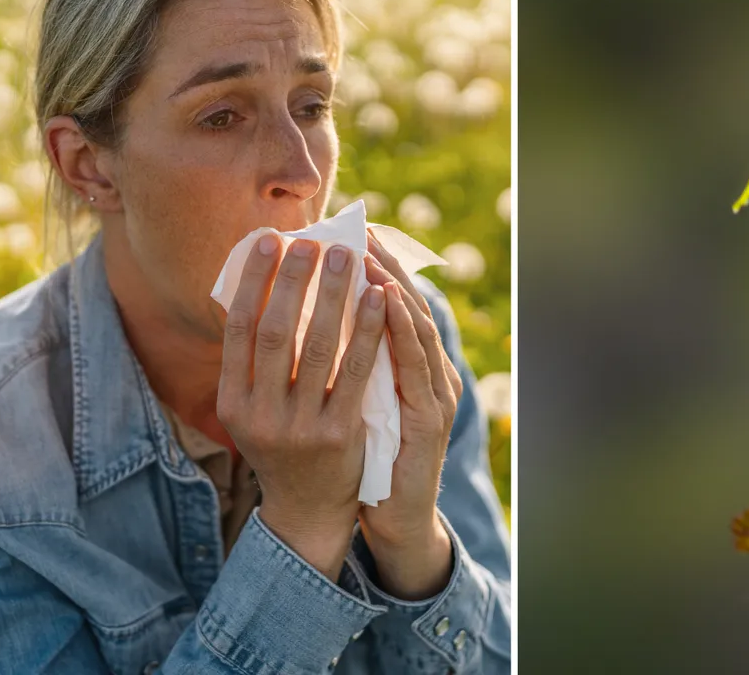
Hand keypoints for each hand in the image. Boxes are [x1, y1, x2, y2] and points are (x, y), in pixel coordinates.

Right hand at [218, 235, 387, 581]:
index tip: (268, 241)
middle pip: (275, 332)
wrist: (308, 508)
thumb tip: (249, 287)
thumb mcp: (252, 410)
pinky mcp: (340, 433)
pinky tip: (378, 299)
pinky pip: (357, 371)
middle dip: (293, 282)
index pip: (238, 329)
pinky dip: (369, 330)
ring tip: (347, 258)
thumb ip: (250, 362)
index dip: (252, 282)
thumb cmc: (282, 444)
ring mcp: (299, 426)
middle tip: (311, 241)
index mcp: (231, 402)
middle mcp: (259, 414)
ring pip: (319, 347)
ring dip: (333, 296)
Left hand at [355, 230, 462, 596]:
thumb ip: (352, 369)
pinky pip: (416, 364)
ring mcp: (437, 394)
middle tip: (361, 229)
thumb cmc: (373, 462)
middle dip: (387, 266)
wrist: (400, 519)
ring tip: (369, 252)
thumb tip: (311, 325)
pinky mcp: (433, 417)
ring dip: (393, 285)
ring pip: (417, 327)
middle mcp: (433, 374)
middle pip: (412, 307)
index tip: (353, 234)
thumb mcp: (362, 407)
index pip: (398, 307)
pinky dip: (402, 327)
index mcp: (417, 370)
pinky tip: (385, 300)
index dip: (380, 270)